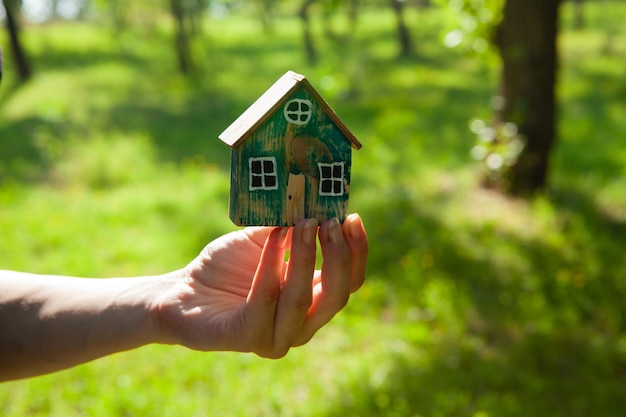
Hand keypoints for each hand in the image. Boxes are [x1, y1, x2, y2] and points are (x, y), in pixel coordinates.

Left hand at [154, 214, 367, 357]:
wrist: (182, 291)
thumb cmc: (228, 266)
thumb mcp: (267, 238)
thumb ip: (293, 224)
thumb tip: (316, 195)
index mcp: (313, 302)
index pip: (350, 283)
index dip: (357, 252)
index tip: (352, 217)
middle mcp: (301, 325)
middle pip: (337, 295)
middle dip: (337, 256)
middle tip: (330, 221)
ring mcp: (276, 337)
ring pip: (302, 298)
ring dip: (305, 255)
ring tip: (302, 222)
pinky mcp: (246, 337)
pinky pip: (265, 300)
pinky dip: (271, 266)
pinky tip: (274, 238)